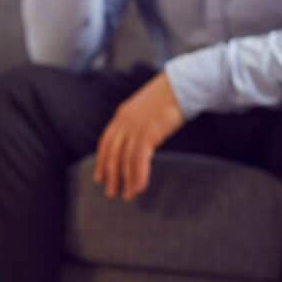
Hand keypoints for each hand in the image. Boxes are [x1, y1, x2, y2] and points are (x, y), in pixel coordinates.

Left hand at [94, 73, 184, 200]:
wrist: (182, 85)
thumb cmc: (170, 96)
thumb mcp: (147, 108)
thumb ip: (139, 122)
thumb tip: (140, 139)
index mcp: (122, 115)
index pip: (105, 142)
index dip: (101, 160)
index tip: (99, 177)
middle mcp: (124, 121)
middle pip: (112, 153)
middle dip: (110, 175)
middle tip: (110, 193)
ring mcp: (135, 127)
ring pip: (124, 159)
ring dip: (125, 180)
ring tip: (127, 196)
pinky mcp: (148, 133)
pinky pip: (139, 160)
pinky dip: (138, 176)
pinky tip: (140, 188)